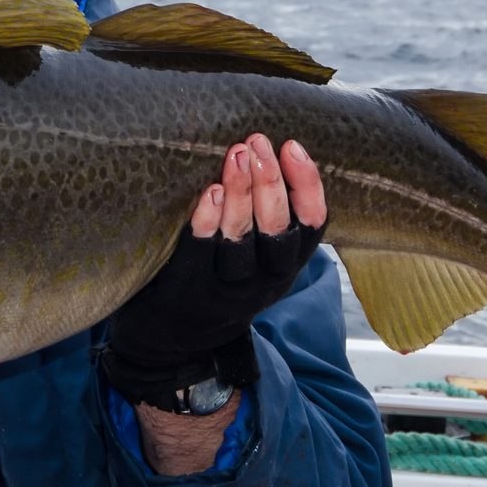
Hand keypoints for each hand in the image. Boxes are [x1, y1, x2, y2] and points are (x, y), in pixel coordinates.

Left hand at [101, 135, 327, 408]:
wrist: (174, 343)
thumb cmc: (219, 282)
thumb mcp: (258, 261)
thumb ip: (268, 219)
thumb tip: (268, 151)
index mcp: (285, 266)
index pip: (312, 225)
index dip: (307, 186)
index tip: (293, 147)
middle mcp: (263, 281)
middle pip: (277, 230)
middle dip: (271, 183)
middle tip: (258, 143)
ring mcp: (226, 289)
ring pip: (241, 240)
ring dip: (240, 194)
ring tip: (235, 154)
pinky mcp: (190, 291)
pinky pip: (200, 253)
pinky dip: (207, 222)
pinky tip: (208, 192)